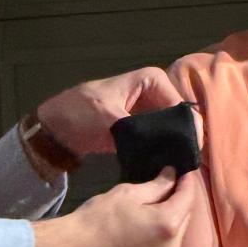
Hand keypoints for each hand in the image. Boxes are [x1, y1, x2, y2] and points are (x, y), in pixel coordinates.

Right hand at [32, 169, 197, 246]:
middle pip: (185, 215)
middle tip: (171, 181)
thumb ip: (156, 185)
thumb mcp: (129, 193)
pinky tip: (150, 221)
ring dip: (173, 215)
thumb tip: (172, 175)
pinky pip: (165, 244)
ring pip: (177, 231)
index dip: (187, 180)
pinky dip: (163, 231)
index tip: (184, 168)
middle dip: (181, 198)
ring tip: (160, 199)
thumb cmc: (101, 217)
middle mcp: (173, 245)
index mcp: (169, 224)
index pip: (188, 197)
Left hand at [37, 66, 186, 155]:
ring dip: (175, 145)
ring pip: (173, 127)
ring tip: (180, 166)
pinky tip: (167, 165)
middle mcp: (155, 92)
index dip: (187, 125)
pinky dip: (164, 149)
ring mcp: (150, 110)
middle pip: (180, 115)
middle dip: (184, 136)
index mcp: (150, 80)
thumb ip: (135, 127)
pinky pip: (161, 137)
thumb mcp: (108, 117)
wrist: (58, 129)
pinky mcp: (144, 127)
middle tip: (187, 161)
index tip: (189, 147)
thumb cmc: (78, 113)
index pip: (179, 102)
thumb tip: (160, 141)